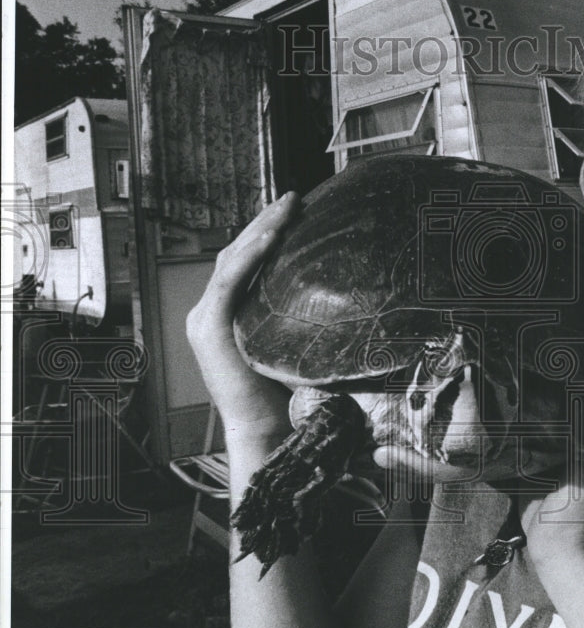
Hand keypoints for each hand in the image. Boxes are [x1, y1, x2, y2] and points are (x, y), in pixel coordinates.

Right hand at [186, 192, 299, 440]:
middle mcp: (209, 311)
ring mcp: (204, 318)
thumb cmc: (285, 393)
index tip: (295, 210)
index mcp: (226, 314)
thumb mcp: (292, 342)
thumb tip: (336, 290)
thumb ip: (296, 315)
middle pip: (237, 253)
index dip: (266, 232)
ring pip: (232, 259)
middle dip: (266, 222)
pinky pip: (230, 281)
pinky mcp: (208, 328)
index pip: (244, 261)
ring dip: (261, 229)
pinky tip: (272, 235)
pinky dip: (251, 255)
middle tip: (294, 197)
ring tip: (287, 207)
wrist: (266, 430)